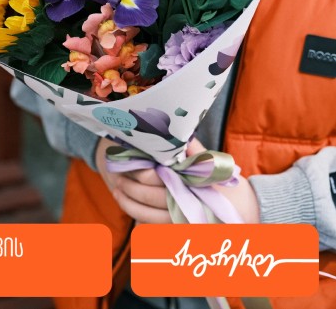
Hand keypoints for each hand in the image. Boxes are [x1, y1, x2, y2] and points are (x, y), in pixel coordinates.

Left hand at [95, 138, 260, 223]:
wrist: (247, 215)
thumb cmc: (229, 186)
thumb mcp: (215, 165)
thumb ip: (196, 151)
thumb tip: (181, 133)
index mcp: (194, 186)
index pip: (159, 179)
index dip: (141, 172)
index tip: (129, 162)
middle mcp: (187, 206)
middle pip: (150, 197)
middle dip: (130, 186)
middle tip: (116, 176)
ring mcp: (182, 222)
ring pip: (146, 216)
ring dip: (128, 203)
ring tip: (116, 190)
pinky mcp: (178, 231)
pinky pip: (152, 226)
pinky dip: (138, 215)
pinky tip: (127, 204)